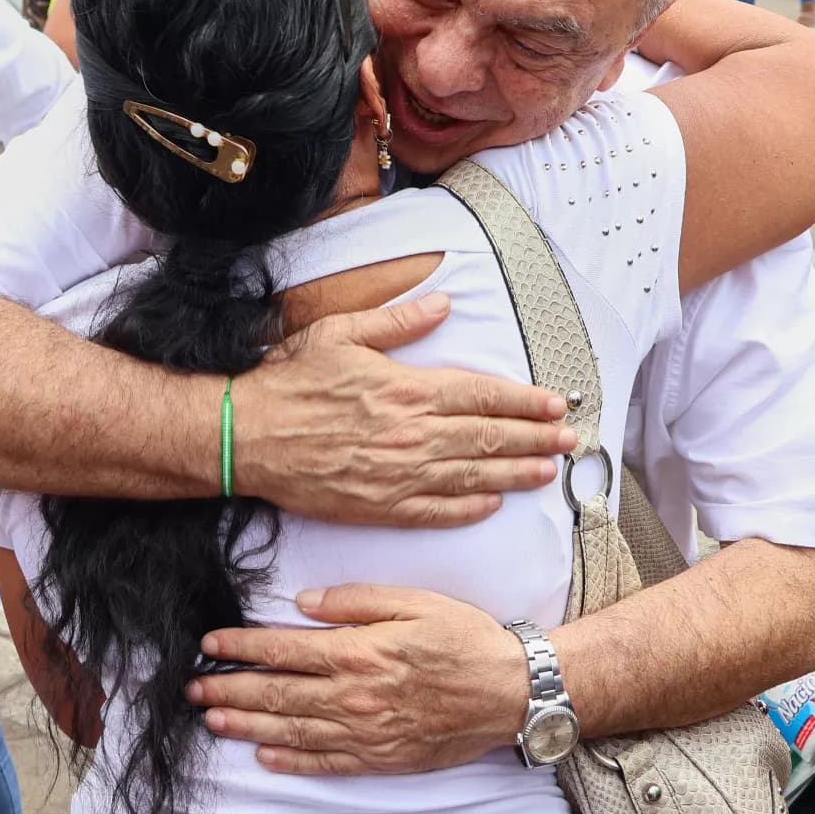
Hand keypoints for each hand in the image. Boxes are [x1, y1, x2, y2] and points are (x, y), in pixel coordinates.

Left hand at [187, 585, 528, 774]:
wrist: (512, 691)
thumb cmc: (466, 638)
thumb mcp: (414, 600)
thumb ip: (354, 601)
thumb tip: (301, 604)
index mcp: (360, 652)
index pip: (284, 650)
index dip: (241, 647)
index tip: (209, 643)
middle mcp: (356, 696)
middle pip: (278, 695)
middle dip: (229, 690)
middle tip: (193, 688)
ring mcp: (367, 732)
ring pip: (292, 731)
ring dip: (247, 726)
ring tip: (213, 719)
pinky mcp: (382, 757)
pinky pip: (326, 763)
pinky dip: (291, 761)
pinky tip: (265, 756)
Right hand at [234, 295, 572, 528]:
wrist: (246, 436)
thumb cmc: (289, 380)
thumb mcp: (341, 332)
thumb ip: (398, 321)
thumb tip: (443, 302)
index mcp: (407, 389)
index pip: (483, 395)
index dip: (525, 401)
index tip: (555, 404)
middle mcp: (411, 435)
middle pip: (488, 438)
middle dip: (535, 439)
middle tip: (568, 441)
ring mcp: (397, 475)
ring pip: (472, 477)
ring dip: (515, 474)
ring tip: (547, 472)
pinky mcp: (377, 505)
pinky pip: (435, 511)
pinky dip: (468, 509)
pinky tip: (492, 504)